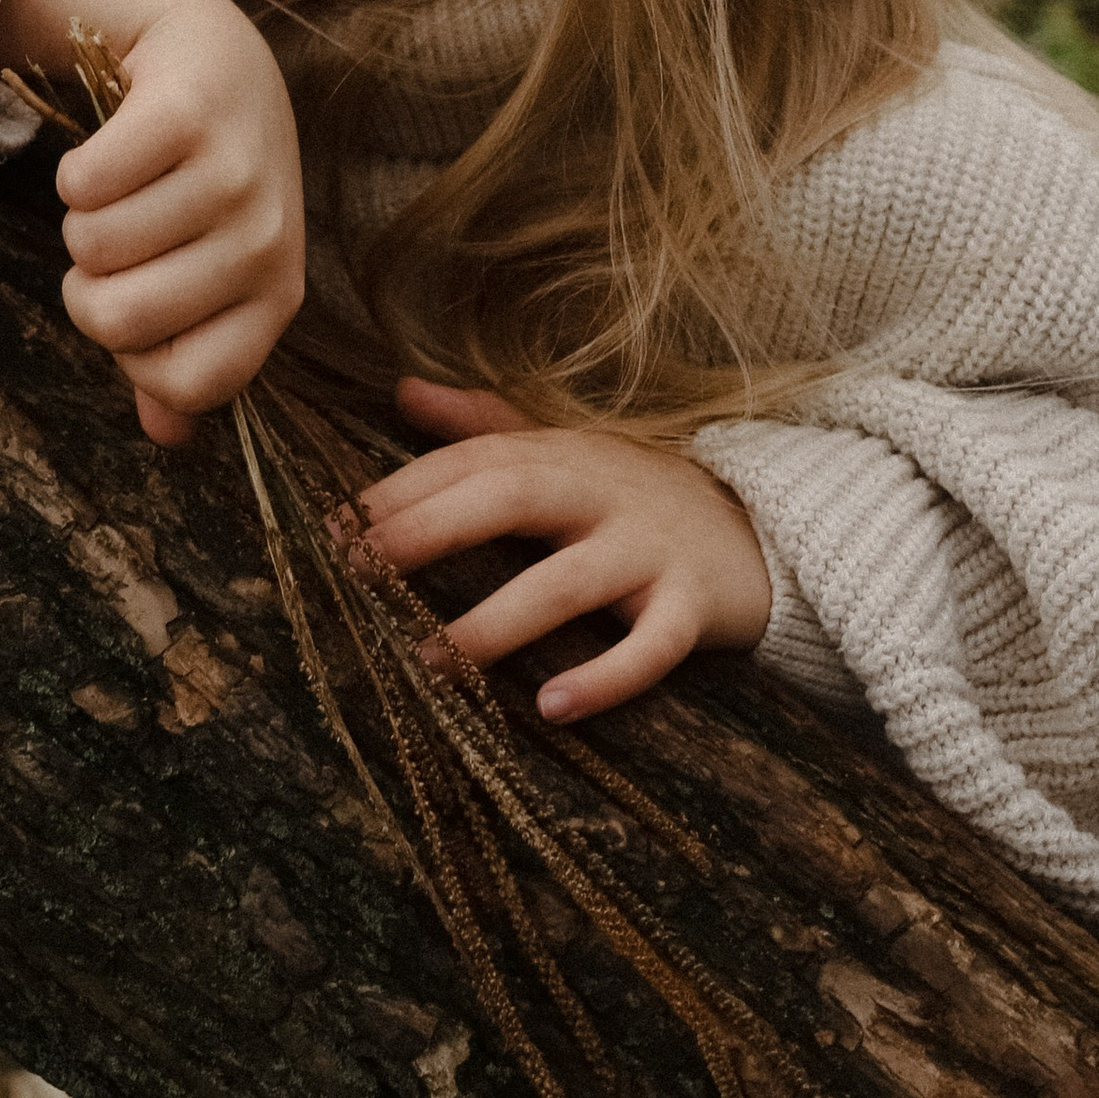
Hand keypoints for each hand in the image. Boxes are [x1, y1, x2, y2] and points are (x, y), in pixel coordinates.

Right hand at [0, 0, 303, 443]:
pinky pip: (83, 184)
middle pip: (120, 320)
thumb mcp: (215, 270)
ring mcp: (233, 174)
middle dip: (87, 285)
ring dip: (81, 221)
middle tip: (112, 244)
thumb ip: (186, 353)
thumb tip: (165, 437)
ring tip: (123, 190)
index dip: (133, 358)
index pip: (188, 385)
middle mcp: (268, 240)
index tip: (135, 307)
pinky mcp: (187, 114)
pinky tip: (113, 148)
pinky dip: (74, 171)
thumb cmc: (207, 182)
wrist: (218, 58)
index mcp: (277, 297)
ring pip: (91, 247)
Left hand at [353, 378, 772, 720]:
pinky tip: (552, 708)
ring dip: (497, 622)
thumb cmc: (636, 496)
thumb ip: (486, 424)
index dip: (405, 488)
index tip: (336, 524)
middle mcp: (601, 494)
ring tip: (431, 661)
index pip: (474, 460)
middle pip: (513, 497)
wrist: (762, 532)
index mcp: (562, 456)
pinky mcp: (691, 608)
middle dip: (434, 527)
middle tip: (362, 567)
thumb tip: (403, 389)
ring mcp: (648, 550)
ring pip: (569, 583)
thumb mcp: (566, 450)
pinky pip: (651, 646)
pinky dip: (606, 676)